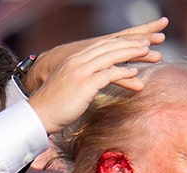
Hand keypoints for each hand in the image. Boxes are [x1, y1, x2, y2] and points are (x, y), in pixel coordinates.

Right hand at [23, 17, 168, 93]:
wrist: (38, 115)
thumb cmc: (53, 106)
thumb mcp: (67, 87)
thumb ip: (80, 80)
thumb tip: (92, 83)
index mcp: (74, 60)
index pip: (101, 46)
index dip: (120, 43)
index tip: (135, 42)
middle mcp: (77, 61)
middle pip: (109, 47)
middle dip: (130, 44)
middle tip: (148, 43)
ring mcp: (80, 71)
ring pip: (111, 56)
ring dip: (131, 53)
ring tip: (148, 53)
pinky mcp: (84, 83)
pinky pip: (108, 74)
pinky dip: (123, 72)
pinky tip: (134, 72)